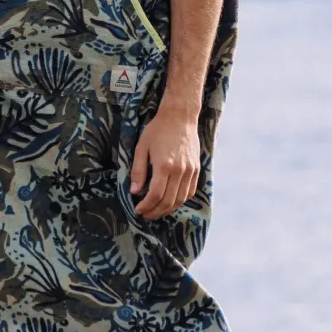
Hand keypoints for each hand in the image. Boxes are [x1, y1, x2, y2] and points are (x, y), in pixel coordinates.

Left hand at [130, 104, 200, 219]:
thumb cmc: (157, 130)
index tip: (138, 209)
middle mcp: (180, 170)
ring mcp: (191, 170)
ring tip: (156, 211)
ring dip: (168, 209)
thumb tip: (134, 191)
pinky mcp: (197, 169)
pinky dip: (180, 200)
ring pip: (180, 199)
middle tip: (145, 215)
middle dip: (155, 211)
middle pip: (169, 200)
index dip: (146, 206)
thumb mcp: (142, 147)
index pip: (156, 195)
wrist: (180, 117)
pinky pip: (190, 191)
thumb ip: (138, 171)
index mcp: (164, 165)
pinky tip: (170, 202)